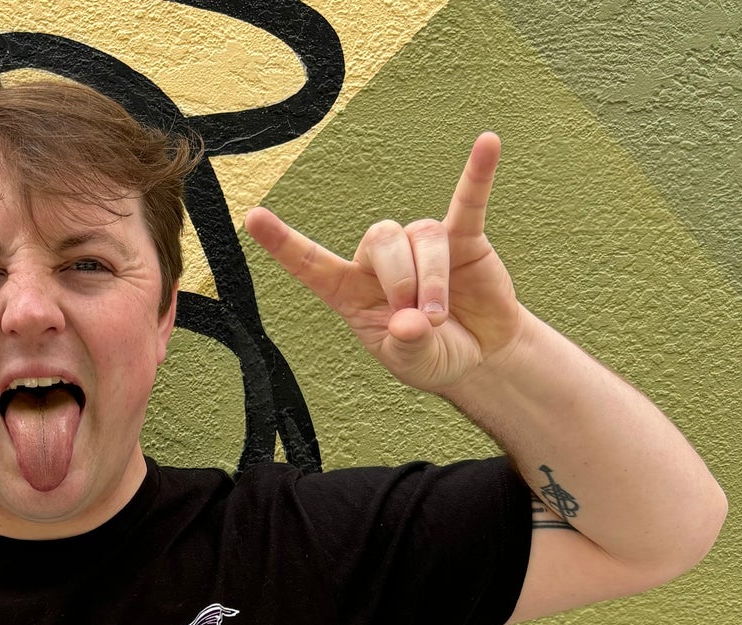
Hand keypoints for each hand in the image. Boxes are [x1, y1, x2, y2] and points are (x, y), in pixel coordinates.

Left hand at [245, 133, 523, 393]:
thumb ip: (408, 346)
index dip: (284, 243)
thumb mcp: (414, 364)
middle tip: (419, 320)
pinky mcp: (463, 239)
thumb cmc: (431, 357)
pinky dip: (478, 175)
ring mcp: (421, 246)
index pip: (311, 264)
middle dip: (400, 278)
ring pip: (420, 234)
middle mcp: (380, 263)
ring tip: (439, 316)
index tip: (253, 216)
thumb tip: (411, 322)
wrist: (478, 356)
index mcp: (352, 294)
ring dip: (432, 277)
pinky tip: (488, 144)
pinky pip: (468, 201)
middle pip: (379, 239)